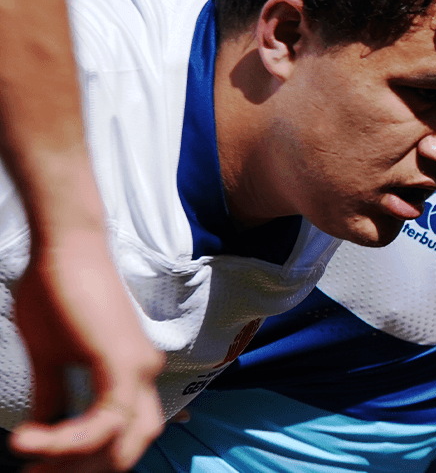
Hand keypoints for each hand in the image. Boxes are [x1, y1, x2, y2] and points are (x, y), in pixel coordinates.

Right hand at [8, 227, 163, 471]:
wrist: (64, 247)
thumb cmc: (55, 292)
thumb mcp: (50, 357)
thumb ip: (55, 395)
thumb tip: (46, 428)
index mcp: (133, 372)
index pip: (125, 434)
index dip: (91, 462)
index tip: (43, 471)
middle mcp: (145, 373)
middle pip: (129, 447)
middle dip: (87, 472)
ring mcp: (139, 368)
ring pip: (118, 443)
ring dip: (71, 463)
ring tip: (27, 462)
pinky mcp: (123, 362)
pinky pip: (103, 423)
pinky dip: (67, 441)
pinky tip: (27, 442)